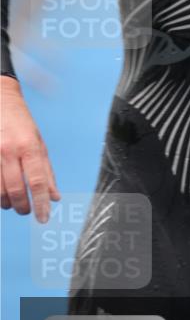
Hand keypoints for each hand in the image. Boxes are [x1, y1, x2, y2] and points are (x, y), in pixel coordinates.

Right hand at [1, 76, 60, 222]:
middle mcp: (10, 150)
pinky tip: (2, 194)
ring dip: (7, 203)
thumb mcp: (39, 143)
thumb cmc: (22, 124)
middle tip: (27, 211)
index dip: (40, 203)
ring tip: (13, 203)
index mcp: (29, 146)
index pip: (37, 181)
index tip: (43, 218)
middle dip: (22, 206)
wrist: (0, 101)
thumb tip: (54, 198)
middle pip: (16, 189)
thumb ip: (47, 172)